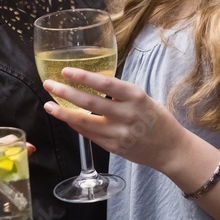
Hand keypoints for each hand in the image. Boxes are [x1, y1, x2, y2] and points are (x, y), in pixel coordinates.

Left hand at [43, 69, 187, 172]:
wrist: (171, 148)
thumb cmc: (157, 119)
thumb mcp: (143, 99)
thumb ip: (120, 94)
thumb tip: (91, 85)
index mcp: (136, 97)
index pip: (105, 83)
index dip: (83, 77)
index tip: (65, 71)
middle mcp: (127, 114)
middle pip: (90, 103)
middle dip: (65, 93)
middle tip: (49, 84)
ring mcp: (119, 133)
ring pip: (85, 122)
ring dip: (63, 113)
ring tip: (49, 105)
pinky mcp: (114, 147)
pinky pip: (90, 135)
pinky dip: (76, 125)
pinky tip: (66, 118)